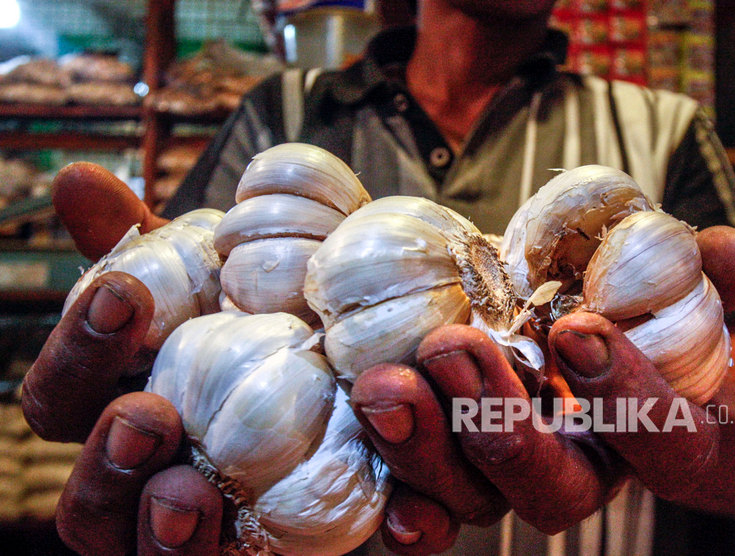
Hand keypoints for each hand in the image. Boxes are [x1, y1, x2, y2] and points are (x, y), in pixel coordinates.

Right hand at [23, 163, 458, 554]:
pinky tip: (385, 513)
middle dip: (108, 466)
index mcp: (125, 414)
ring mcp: (220, 532)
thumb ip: (151, 246)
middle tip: (146, 414)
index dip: (80, 350)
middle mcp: (157, 484)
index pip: (63, 401)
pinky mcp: (299, 547)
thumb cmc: (264, 325)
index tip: (125, 293)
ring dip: (168, 538)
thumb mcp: (217, 281)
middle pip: (93, 510)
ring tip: (189, 492)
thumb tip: (81, 180)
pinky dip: (347, 538)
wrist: (359, 366)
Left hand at [350, 225, 734, 539]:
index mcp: (654, 437)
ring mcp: (512, 478)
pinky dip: (399, 496)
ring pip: (473, 497)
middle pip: (551, 491)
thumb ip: (707, 272)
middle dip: (499, 426)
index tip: (578, 331)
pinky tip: (372, 459)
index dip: (624, 396)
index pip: (661, 443)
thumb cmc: (636, 315)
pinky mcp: (454, 471)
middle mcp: (581, 470)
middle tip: (453, 349)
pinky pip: (426, 505)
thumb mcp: (676, 285)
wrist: (584, 337)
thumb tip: (730, 254)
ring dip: (425, 445)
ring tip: (385, 384)